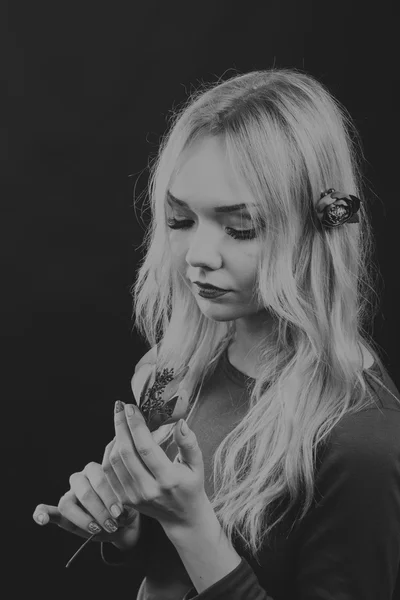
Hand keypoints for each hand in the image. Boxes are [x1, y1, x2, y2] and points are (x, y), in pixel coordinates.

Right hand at [32, 439, 140, 549]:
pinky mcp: (63, 512)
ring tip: (97, 530)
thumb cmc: (125, 508)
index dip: (108, 497)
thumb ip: (121, 504)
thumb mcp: (128, 504)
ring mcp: (70, 494)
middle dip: (99, 511)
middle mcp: (81, 478)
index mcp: (98, 470)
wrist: (124, 523)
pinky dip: (42, 513)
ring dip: (83, 519)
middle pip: (85, 492)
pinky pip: (49, 510)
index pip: (98, 479)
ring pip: (68, 504)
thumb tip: (119, 513)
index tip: (119, 513)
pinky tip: (42, 519)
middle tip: (112, 524)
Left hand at [105, 400, 208, 534]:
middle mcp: (148, 490)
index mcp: (168, 479)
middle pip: (125, 453)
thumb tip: (180, 422)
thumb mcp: (197, 464)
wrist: (182, 517)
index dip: (135, 426)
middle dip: (121, 426)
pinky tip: (117, 440)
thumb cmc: (191, 486)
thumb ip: (189, 443)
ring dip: (114, 438)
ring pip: (113, 462)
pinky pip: (109, 473)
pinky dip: (110, 453)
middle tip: (121, 407)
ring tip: (121, 422)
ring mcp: (133, 497)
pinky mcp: (124, 500)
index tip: (131, 407)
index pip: (145, 448)